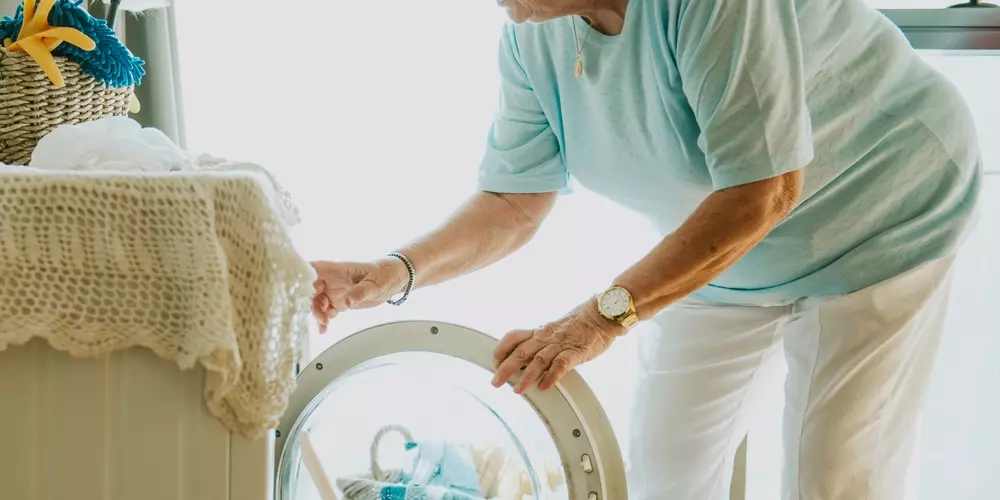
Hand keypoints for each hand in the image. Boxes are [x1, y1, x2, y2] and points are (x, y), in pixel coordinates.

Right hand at [310, 258, 408, 332]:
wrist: (395, 279)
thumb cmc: (385, 273)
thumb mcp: (374, 283)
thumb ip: (360, 292)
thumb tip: (347, 301)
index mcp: (337, 269)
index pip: (312, 269)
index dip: (301, 278)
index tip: (300, 290)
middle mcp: (332, 280)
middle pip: (311, 289)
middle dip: (310, 302)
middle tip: (320, 314)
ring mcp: (335, 291)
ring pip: (317, 302)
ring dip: (317, 313)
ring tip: (325, 323)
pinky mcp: (340, 302)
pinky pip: (327, 312)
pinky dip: (324, 320)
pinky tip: (324, 329)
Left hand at [492, 299, 622, 392]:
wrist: (602, 314)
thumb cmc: (581, 323)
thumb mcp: (555, 329)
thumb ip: (542, 342)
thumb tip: (528, 358)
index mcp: (540, 331)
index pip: (513, 337)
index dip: (501, 350)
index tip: (494, 363)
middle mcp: (546, 337)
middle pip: (521, 352)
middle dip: (505, 367)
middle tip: (495, 382)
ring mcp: (561, 344)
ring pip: (538, 360)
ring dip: (526, 376)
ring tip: (517, 390)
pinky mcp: (576, 351)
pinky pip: (560, 365)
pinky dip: (551, 377)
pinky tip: (543, 387)